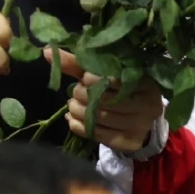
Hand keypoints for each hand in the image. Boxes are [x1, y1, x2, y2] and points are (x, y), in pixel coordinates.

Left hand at [49, 48, 165, 152]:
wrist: (142, 119)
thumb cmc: (119, 89)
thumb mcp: (104, 73)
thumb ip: (78, 63)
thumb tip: (47, 51)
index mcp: (143, 81)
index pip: (110, 79)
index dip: (90, 79)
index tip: (84, 78)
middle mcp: (147, 103)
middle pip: (104, 99)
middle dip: (81, 96)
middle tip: (74, 94)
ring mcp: (139, 124)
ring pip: (100, 118)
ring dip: (78, 111)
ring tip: (72, 106)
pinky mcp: (129, 142)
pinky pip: (98, 135)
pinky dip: (80, 127)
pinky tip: (73, 120)